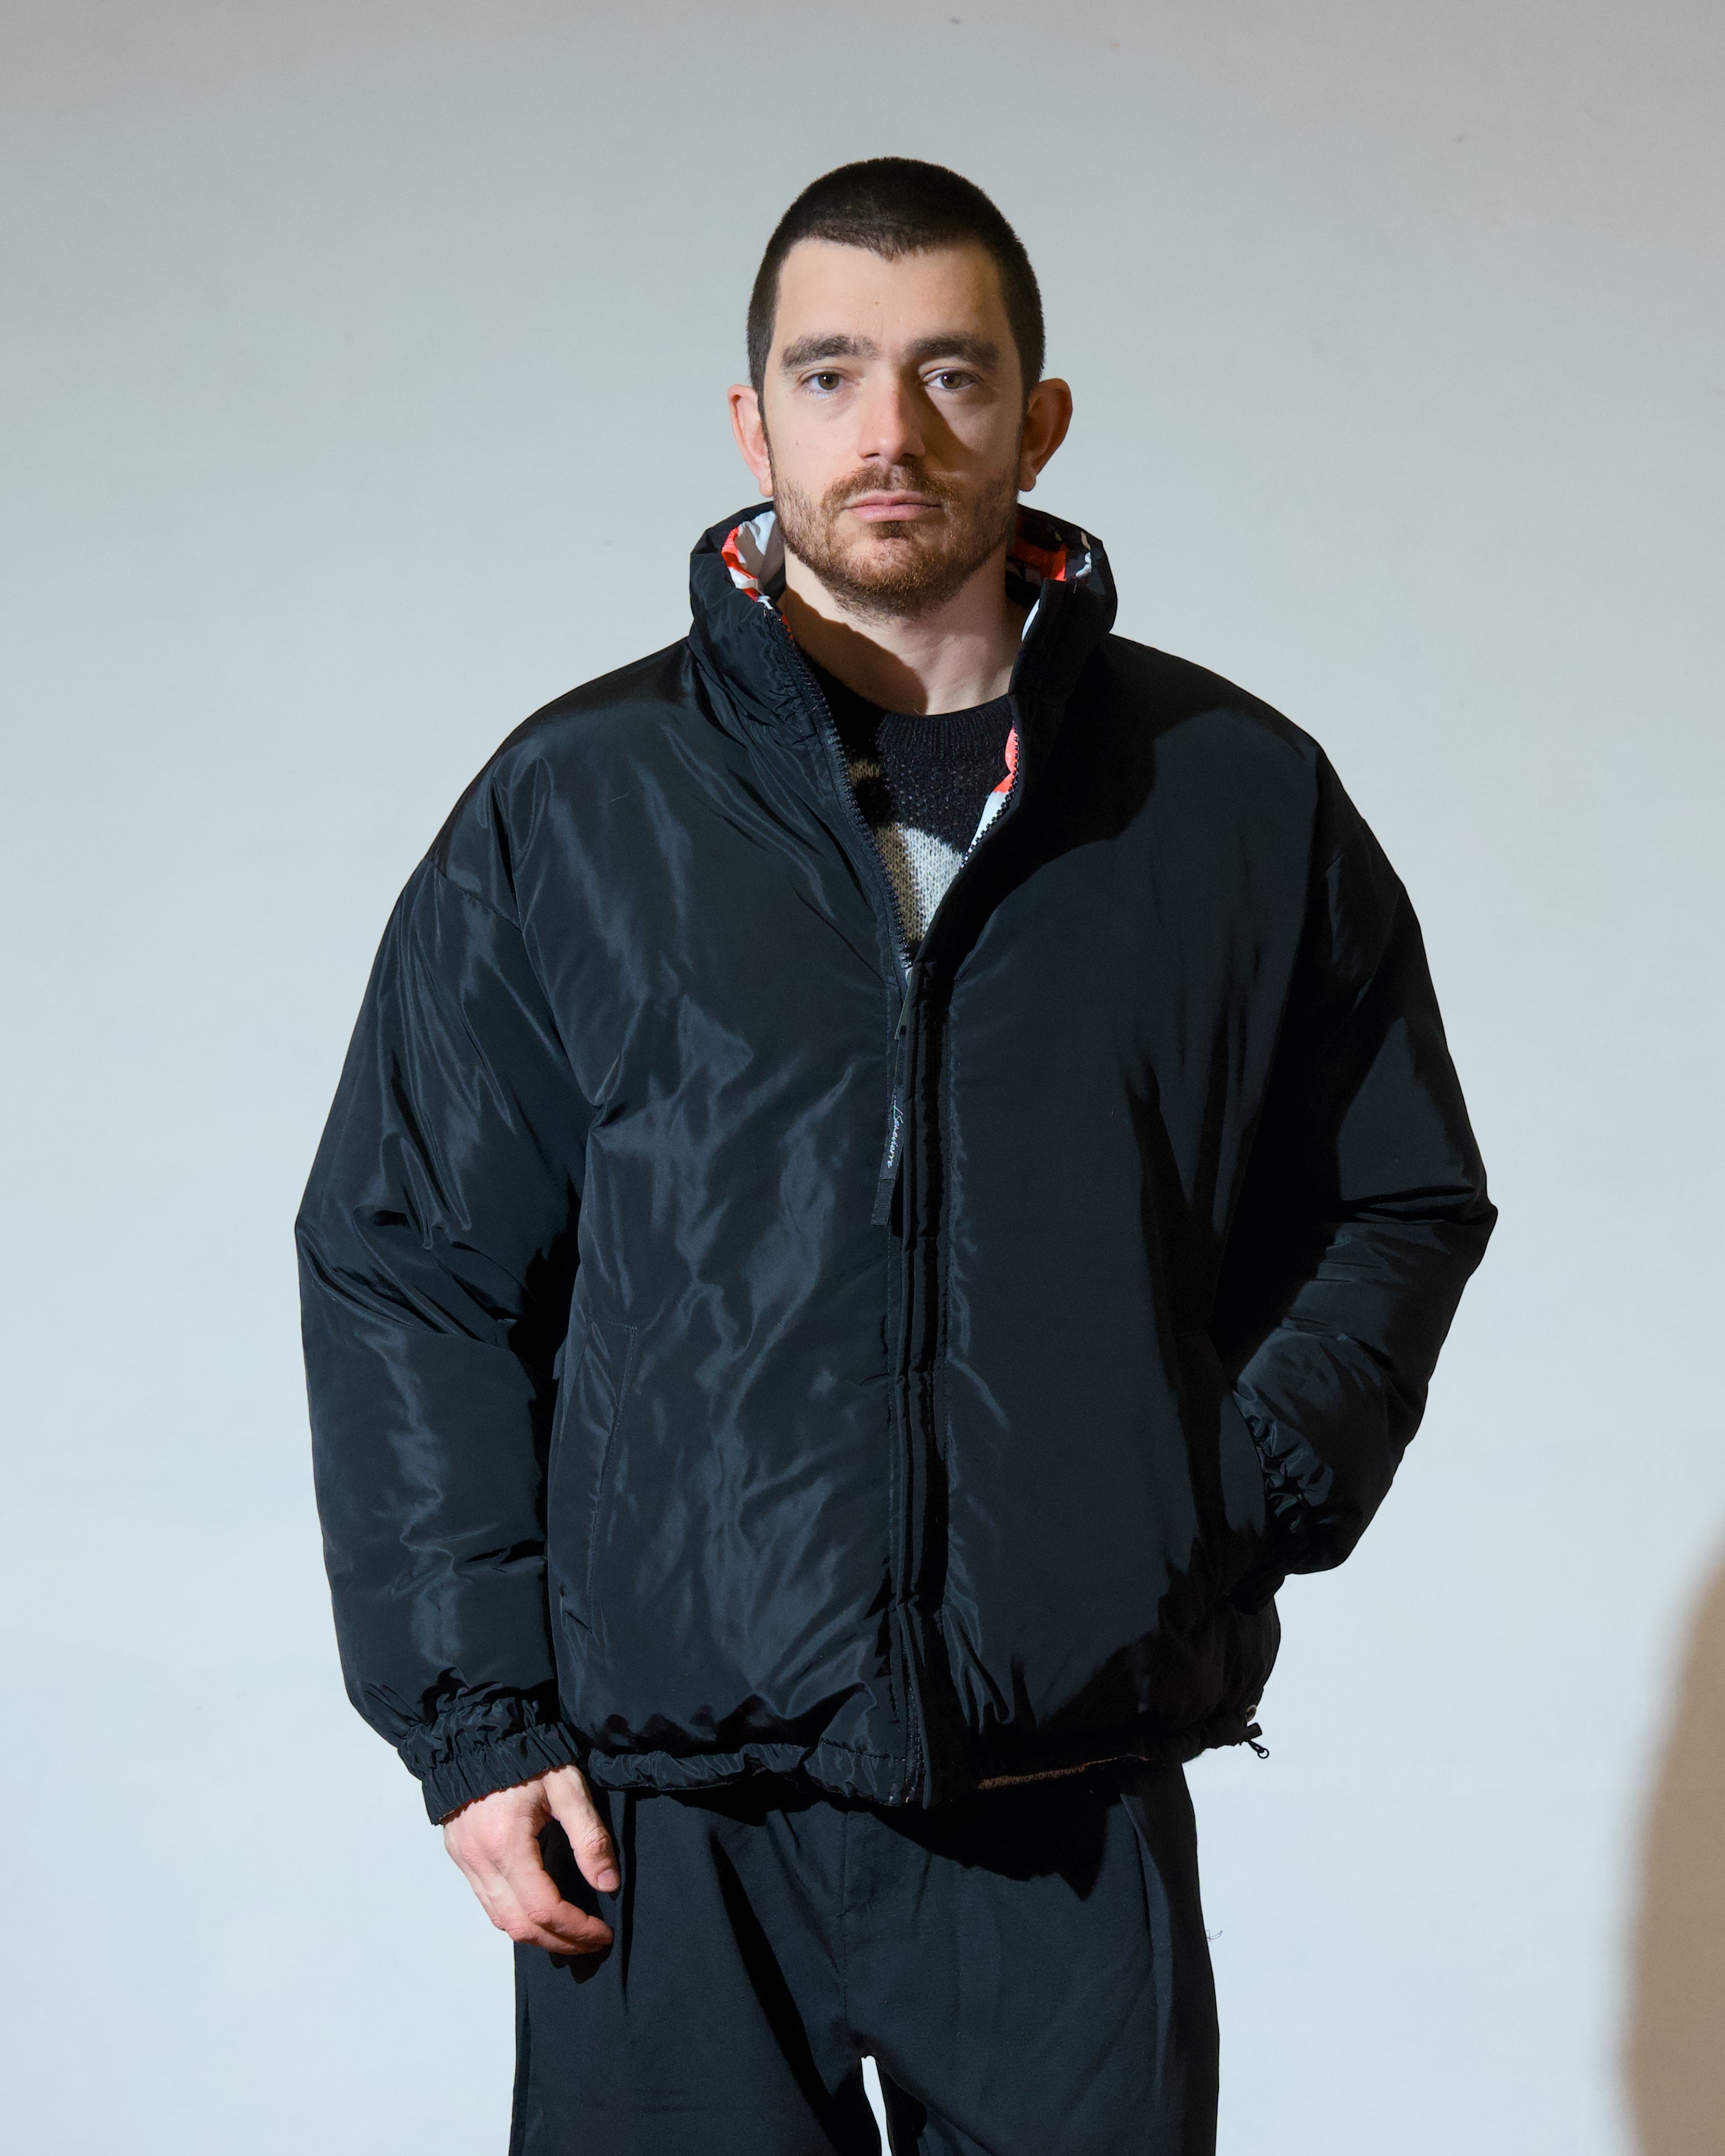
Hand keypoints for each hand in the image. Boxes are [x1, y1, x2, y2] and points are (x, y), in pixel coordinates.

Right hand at [442, 1764, 618, 1953]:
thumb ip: (590, 1837)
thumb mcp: (568, 1787)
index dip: (576, 1929)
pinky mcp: (460, 1856)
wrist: (478, 1734)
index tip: (603, 1932)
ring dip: (536, 1935)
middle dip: (559, 1941)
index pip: (543, 1909)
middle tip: (591, 1940)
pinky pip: (487, 1903)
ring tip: (570, 1933)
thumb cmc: (526, 1755)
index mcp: (506, 1844)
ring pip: (500, 1920)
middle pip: (519, 1926)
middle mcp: (480, 1860)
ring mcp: (465, 1861)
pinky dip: (514, 1917)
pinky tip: (539, 1911)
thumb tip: (608, 1884)